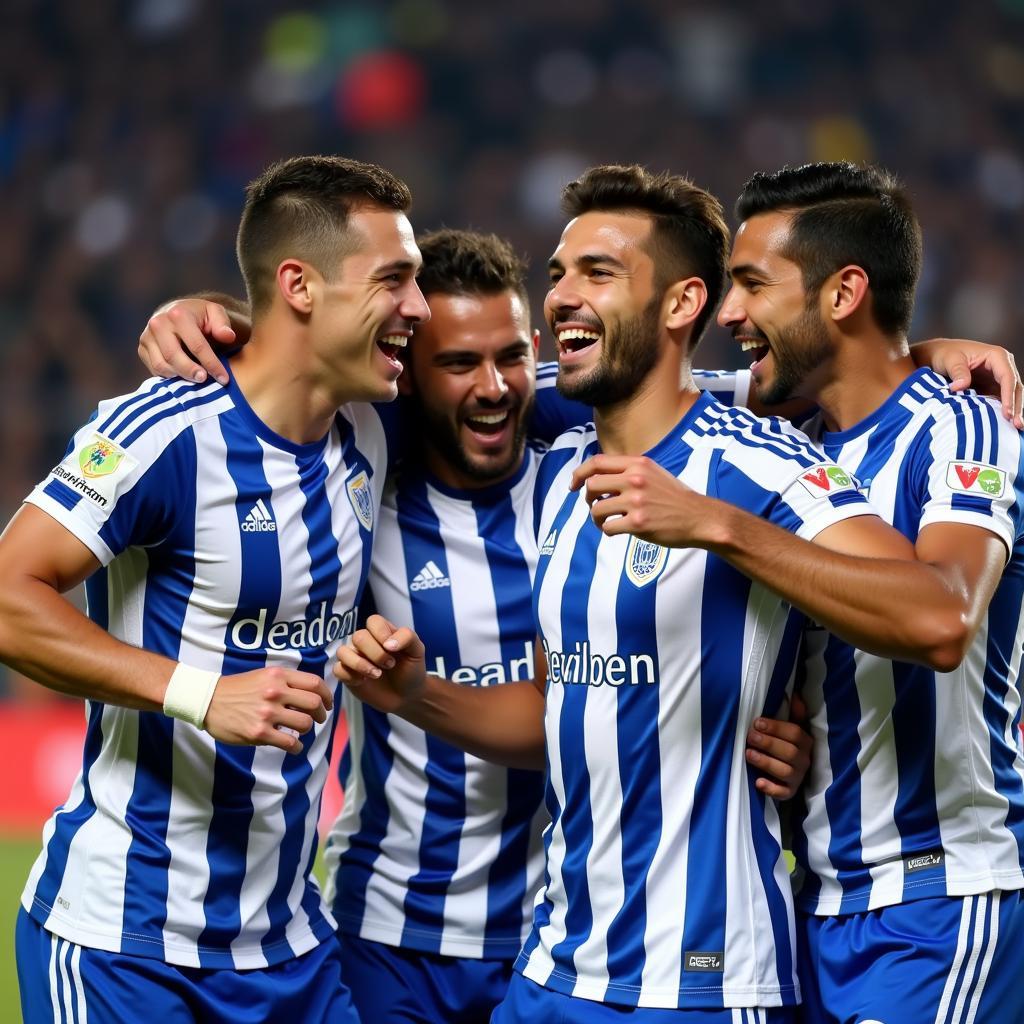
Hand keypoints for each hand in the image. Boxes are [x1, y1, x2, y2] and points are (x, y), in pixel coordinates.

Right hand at [139, 299, 235, 385]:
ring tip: (195, 379)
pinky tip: (183, 377)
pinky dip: (169, 376)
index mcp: (178, 315)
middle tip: (205, 380)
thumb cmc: (200, 316)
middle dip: (191, 372)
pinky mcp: (142, 348)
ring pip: (161, 365)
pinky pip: (154, 369)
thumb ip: (223, 324)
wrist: (176, 313)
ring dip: (179, 376)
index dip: (212, 364)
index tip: (224, 379)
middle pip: (173, 356)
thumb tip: (228, 337)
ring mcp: (147, 336)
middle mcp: (158, 324)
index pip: (197, 345)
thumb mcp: (215, 313)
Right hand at [204, 666, 333, 752]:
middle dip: (322, 714)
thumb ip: (286, 682)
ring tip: (300, 731)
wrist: (208, 700)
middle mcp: (275, 692)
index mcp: (278, 675)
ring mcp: (267, 713)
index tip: (328, 704)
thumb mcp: (263, 675)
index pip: (315, 683)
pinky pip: (290, 742)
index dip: (327, 695)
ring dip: (307, 730)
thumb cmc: (238, 689)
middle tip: (319, 719)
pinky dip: (297, 746)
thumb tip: (312, 694)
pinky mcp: (259, 732)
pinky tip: (294, 745)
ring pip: (305, 723)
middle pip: (314, 703)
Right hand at [333, 614, 427, 713]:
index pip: (373, 621)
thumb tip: (388, 643)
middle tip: (390, 665)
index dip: (381, 633)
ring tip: (377, 675)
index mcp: (382, 632)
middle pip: (358, 636)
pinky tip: (364, 681)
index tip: (393, 649)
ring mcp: (355, 657)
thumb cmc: (411, 669)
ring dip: (360, 664)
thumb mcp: (417, 650)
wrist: (407, 695)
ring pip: (342, 652)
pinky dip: (350, 676)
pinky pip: (337, 670)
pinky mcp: (347, 674)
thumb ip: (407, 637)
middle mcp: (365, 642)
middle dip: (376, 653)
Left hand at [570, 453, 715, 546]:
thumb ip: (628, 471)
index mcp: (638, 464)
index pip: (597, 462)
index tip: (573, 485)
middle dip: (588, 498)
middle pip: (591, 485)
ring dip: (597, 518)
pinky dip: (607, 531)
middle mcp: (635, 479)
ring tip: (607, 522)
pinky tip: (617, 531)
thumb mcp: (654, 473)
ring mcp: (636, 501)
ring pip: (596, 509)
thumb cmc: (674, 497)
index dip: (579, 473)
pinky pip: (608, 527)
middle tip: (595, 506)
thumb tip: (597, 478)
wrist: (699, 517)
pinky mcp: (638, 523)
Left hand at [745, 691, 812, 799]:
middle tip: (750, 736)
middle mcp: (804, 760)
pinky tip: (758, 782)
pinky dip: (772, 789)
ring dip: (766, 762)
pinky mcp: (789, 792)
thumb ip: (794, 714)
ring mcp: (797, 777)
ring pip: (785, 771)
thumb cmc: (786, 744)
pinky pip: (783, 793)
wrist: (789, 773)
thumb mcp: (791, 728)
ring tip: (748, 754)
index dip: (776, 727)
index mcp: (805, 742)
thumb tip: (795, 695)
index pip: (795, 733)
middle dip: (769, 743)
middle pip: (790, 752)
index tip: (757, 722)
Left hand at [911, 338, 1022, 428]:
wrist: (938, 355)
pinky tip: (1005, 426)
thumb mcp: (950, 360)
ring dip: (1014, 411)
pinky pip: (1001, 400)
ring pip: (1012, 395)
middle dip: (1017, 407)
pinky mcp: (992, 387)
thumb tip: (961, 386)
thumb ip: (958, 372)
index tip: (1007, 413)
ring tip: (1016, 428)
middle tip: (1017, 425)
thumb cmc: (945, 354)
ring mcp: (998, 378)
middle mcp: (1002, 366)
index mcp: (996, 356)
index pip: (1008, 377)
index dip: (1008, 396)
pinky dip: (1004, 411)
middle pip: (1015, 388)